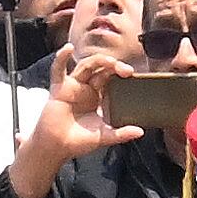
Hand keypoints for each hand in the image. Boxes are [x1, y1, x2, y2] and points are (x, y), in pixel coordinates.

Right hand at [11, 52, 140, 197]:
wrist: (56, 148)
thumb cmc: (77, 141)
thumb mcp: (103, 136)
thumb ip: (121, 133)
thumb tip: (140, 132)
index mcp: (97, 96)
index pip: (111, 78)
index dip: (121, 73)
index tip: (132, 75)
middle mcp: (85, 89)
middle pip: (101, 69)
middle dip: (115, 66)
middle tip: (126, 71)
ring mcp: (72, 87)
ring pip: (86, 65)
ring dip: (99, 60)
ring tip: (111, 61)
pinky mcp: (58, 89)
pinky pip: (58, 70)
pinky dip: (61, 58)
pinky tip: (68, 48)